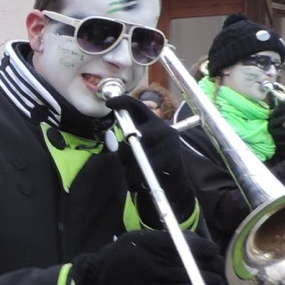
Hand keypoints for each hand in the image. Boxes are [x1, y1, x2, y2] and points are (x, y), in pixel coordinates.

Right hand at [70, 229, 221, 284]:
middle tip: (219, 268)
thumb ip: (158, 241)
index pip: (183, 240)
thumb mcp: (132, 241)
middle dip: (210, 264)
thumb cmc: (113, 262)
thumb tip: (189, 243)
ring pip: (189, 277)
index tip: (213, 251)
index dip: (203, 246)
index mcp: (146, 240)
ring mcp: (149, 276)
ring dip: (208, 282)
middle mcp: (149, 256)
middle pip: (190, 258)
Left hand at [106, 94, 195, 220]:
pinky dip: (141, 176)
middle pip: (136, 133)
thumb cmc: (153, 162)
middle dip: (126, 151)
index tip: (108, 104)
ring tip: (129, 178)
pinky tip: (139, 182)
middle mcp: (163, 127)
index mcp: (152, 122)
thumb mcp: (138, 151)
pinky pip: (150, 165)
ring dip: (132, 168)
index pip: (137, 106)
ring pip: (141, 152)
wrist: (175, 179)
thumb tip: (113, 146)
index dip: (122, 101)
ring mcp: (170, 140)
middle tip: (122, 165)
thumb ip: (126, 147)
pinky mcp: (174, 155)